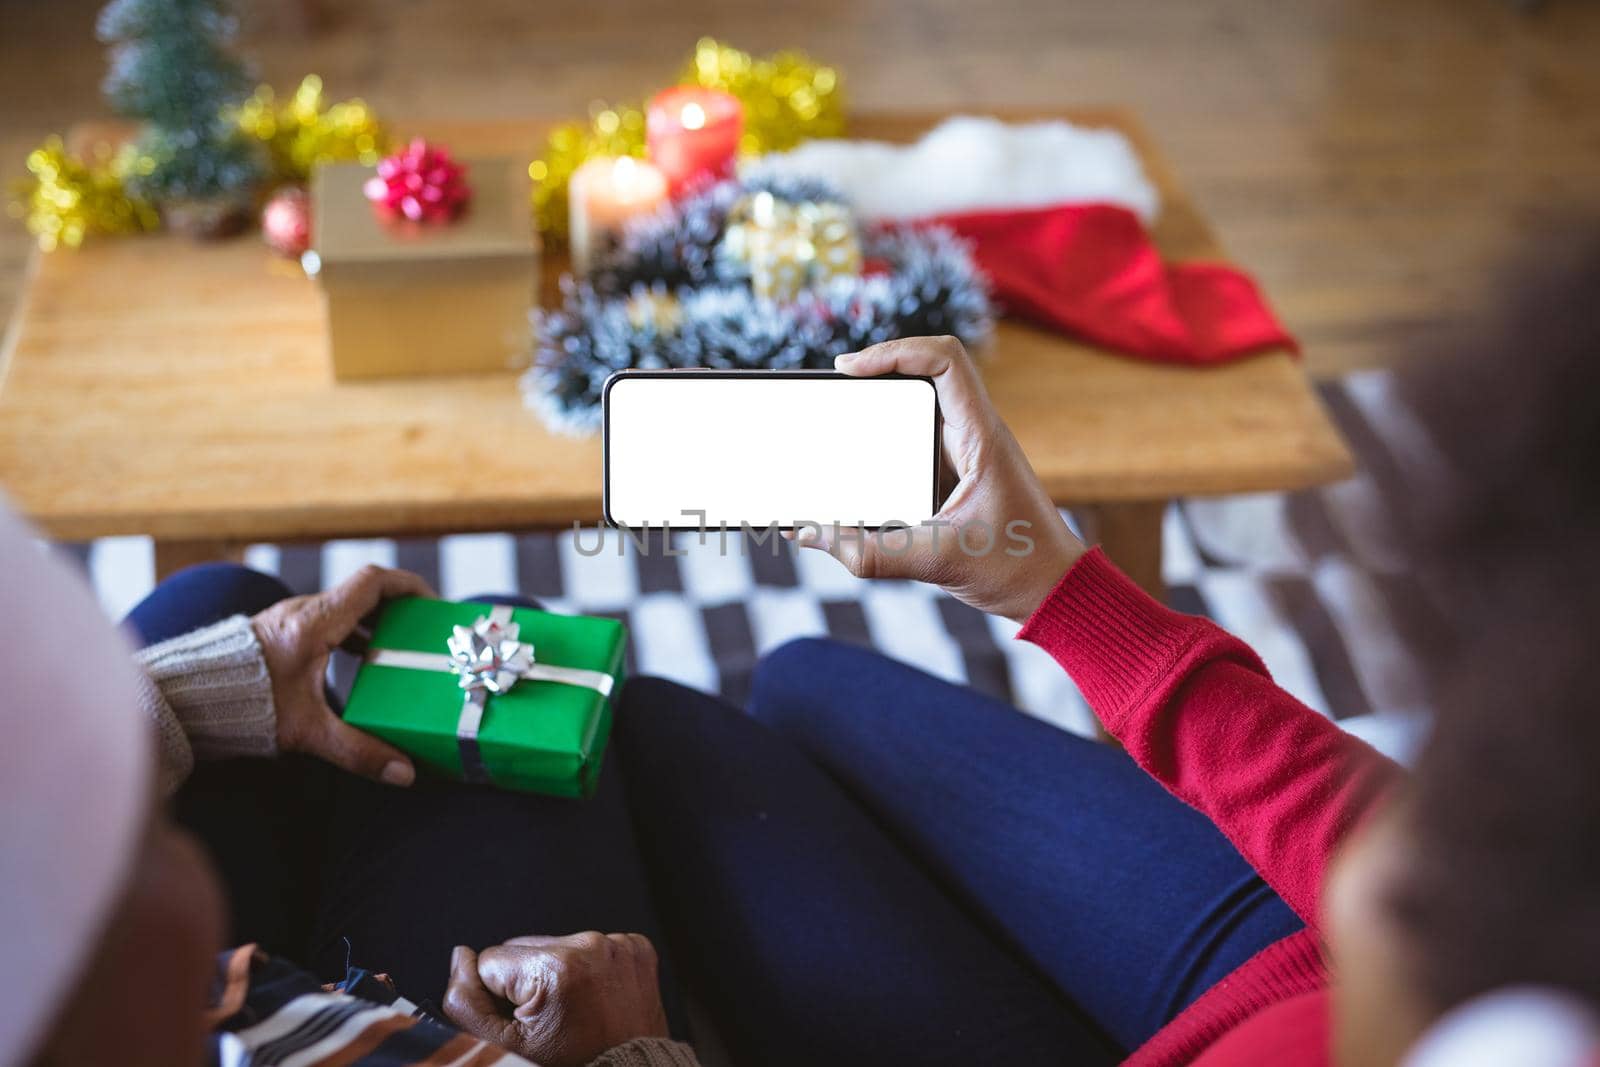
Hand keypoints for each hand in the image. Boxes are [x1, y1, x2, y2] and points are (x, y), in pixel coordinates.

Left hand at [250, 564, 432, 784]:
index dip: (409, 587)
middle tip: (422, 633)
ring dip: (374, 623)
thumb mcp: (307, 731)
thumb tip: (403, 772)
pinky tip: (359, 664)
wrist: (185, 700)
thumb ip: (357, 751)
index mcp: (314, 622)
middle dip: (398, 610)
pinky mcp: (277, 633)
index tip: (432, 606)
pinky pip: (326, 622)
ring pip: (344, 608)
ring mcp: (288, 619)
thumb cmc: (242, 707)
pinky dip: (351, 635)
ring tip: (397, 651)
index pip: (372, 582)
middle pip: (363, 593)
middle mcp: (302, 611)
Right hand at [443, 934, 669, 1066]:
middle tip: (552, 1019)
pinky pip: (590, 947)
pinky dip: (587, 969)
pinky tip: (595, 999)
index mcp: (555, 969)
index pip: (491, 961)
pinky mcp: (636, 947)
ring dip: (556, 972)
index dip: (500, 997)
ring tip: (575, 1010)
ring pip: (556, 946)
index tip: (527, 1020)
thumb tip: (460, 956)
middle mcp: (590, 946)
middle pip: (524, 948)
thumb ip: (466, 1003)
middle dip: (528, 980)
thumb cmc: (570, 1066)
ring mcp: (618, 945)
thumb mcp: (505, 1048)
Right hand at [796, 336, 1086, 622]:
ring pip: (923, 403)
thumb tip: (811, 535)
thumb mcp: (938, 562)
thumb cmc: (1018, 570)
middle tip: (835, 386)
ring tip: (841, 412)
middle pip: (927, 372)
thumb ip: (872, 554)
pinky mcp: (960, 473)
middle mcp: (977, 435)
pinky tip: (861, 456)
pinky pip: (921, 437)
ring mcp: (969, 452)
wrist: (1055, 590)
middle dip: (879, 370)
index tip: (850, 369)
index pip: (944, 361)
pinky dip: (890, 436)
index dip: (895, 351)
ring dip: (884, 402)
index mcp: (983, 438)